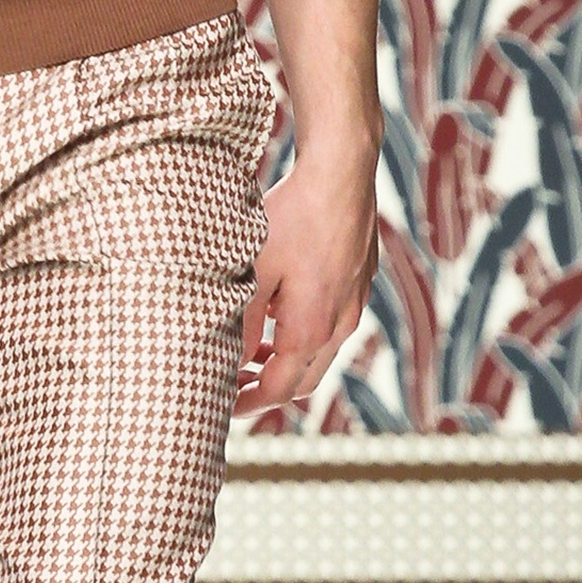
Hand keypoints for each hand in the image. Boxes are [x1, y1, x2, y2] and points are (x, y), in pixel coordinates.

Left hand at [237, 147, 378, 414]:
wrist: (341, 175)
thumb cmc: (293, 219)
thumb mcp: (255, 272)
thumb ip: (244, 322)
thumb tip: (230, 360)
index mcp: (311, 330)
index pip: (277, 390)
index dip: (247, 405)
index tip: (222, 407)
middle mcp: (339, 326)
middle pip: (302, 381)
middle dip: (267, 390)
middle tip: (235, 386)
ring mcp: (353, 306)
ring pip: (319, 354)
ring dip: (285, 360)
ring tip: (251, 348)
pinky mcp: (358, 285)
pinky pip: (331, 326)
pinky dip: (303, 334)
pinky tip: (279, 309)